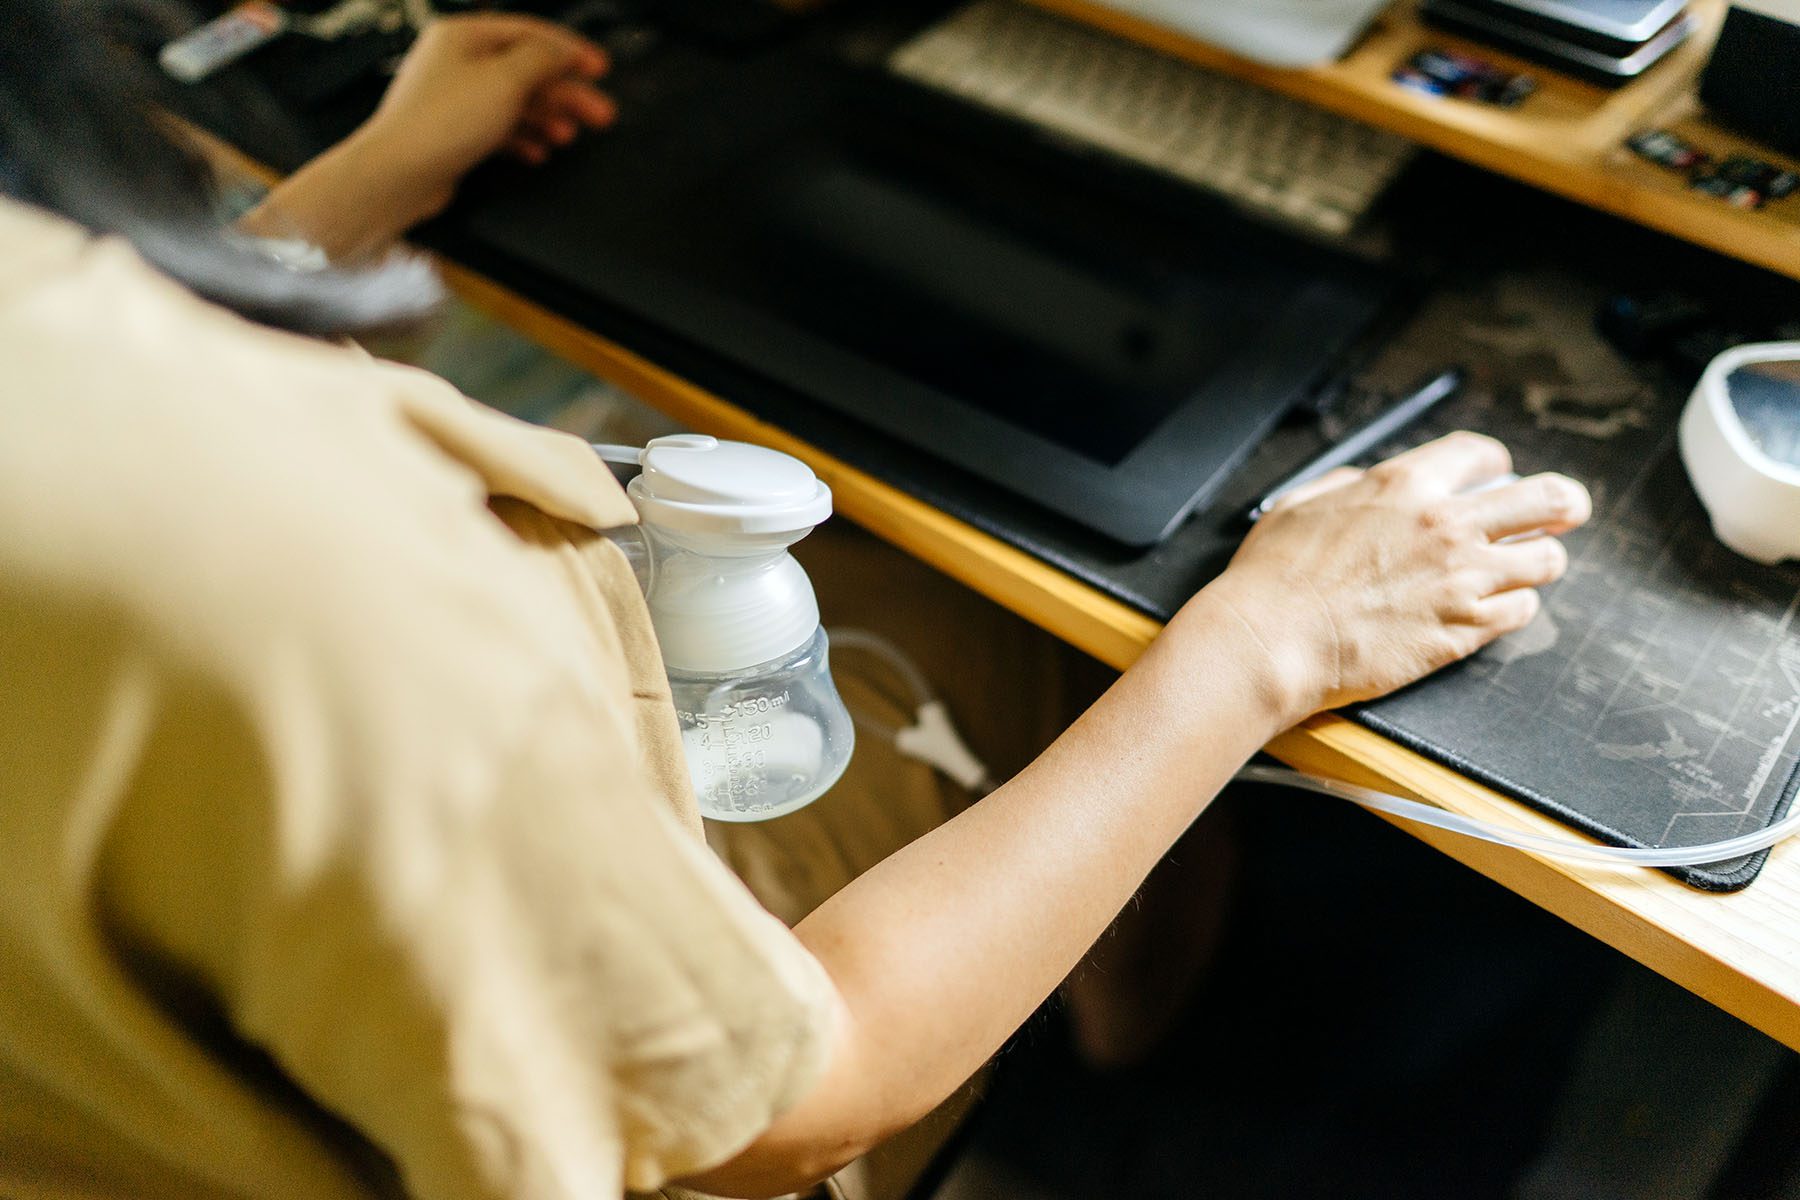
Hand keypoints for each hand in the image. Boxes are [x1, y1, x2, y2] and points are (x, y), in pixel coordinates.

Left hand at [359, 13, 616, 215]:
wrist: (398, 174)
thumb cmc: (442, 122)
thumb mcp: (505, 80)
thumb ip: (542, 60)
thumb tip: (562, 52)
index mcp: (464, 35)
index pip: (529, 33)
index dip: (569, 50)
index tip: (600, 67)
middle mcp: (457, 61)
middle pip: (526, 70)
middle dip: (565, 92)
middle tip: (601, 112)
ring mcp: (455, 97)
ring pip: (515, 101)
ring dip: (547, 118)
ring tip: (570, 137)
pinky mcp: (454, 131)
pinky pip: (499, 128)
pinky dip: (523, 138)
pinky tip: (539, 152)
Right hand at [1195, 431, 1590, 723]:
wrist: (1271, 642)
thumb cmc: (1273, 580)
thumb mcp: (1299, 505)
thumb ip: (1346, 485)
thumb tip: (1367, 483)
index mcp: (1404, 486)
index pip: (1481, 455)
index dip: (1495, 464)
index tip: (1497, 477)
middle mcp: (1446, 526)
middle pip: (1547, 499)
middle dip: (1563, 503)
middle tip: (1564, 512)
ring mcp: (1462, 580)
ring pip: (1545, 560)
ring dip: (1536, 562)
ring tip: (1522, 570)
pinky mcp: (1464, 631)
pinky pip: (1521, 612)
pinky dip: (1512, 610)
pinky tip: (1491, 611)